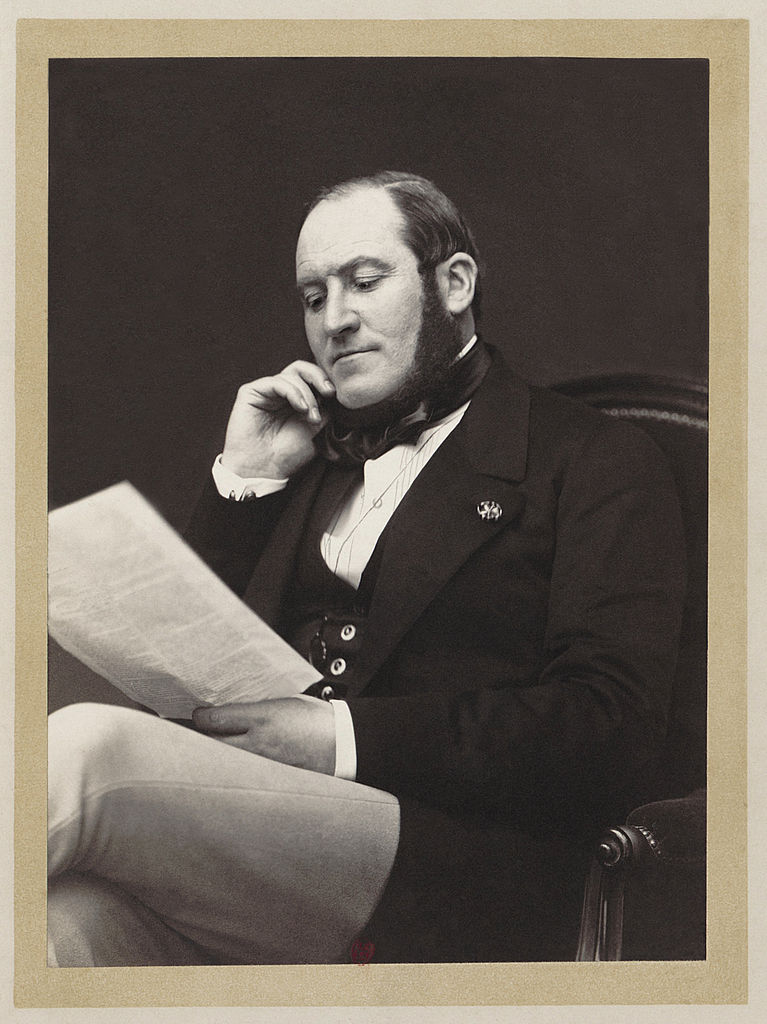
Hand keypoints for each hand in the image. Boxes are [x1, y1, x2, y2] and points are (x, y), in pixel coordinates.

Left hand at [192, 696, 336, 774]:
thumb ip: (255, 709)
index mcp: (262, 718)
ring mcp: (263, 766)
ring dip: (214, 758)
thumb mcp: (284, 702)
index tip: (197, 715)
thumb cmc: (316, 719)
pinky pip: (243, 776)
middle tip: (189, 735)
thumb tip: (229, 713)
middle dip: (197, 740)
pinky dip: (234, 771)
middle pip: (212, 745)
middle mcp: (259, 743)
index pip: (215, 719)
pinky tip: (231, 769)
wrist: (344, 744)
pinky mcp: (270, 780)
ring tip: (205, 754)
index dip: (199, 717)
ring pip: (225, 764)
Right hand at [221, 361, 335, 478]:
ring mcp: (266, 391)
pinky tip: (301, 408)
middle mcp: (280, 393)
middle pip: (301, 368)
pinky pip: (276, 382)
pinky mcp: (251, 392)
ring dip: (308, 395)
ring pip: (292, 375)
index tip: (336, 395)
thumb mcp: (316, 428)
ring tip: (312, 417)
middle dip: (319, 377)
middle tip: (329, 393)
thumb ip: (324, 406)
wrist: (264, 470)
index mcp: (295, 399)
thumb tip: (334, 389)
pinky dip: (293, 392)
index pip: (311, 378)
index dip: (325, 381)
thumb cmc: (288, 454)